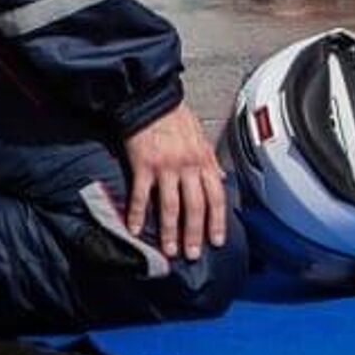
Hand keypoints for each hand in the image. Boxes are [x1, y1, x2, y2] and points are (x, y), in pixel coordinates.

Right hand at [123, 102, 226, 260]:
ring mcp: (166, 167)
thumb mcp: (201, 136)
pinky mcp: (144, 166)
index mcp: (203, 159)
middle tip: (192, 254)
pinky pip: (141, 196)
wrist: (153, 100)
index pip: (216, 195)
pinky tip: (134, 230)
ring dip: (170, 231)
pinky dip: (138, 215)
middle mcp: (188, 166)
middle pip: (195, 206)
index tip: (217, 240)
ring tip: (169, 251)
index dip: (218, 220)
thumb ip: (209, 160)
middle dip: (195, 233)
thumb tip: (220, 177)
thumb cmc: (176, 118)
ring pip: (171, 206)